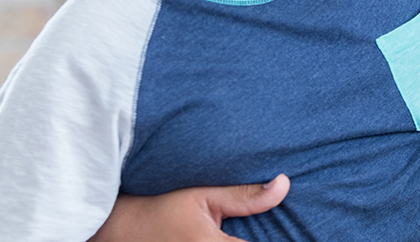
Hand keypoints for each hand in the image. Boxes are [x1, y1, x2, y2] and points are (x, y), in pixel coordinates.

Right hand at [89, 175, 289, 241]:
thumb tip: (284, 184)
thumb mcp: (203, 196)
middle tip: (267, 230)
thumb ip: (245, 196)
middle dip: (260, 240)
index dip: (279, 239)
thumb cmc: (163, 209)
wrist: (121, 230)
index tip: (298, 232)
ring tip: (246, 233)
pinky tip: (233, 238)